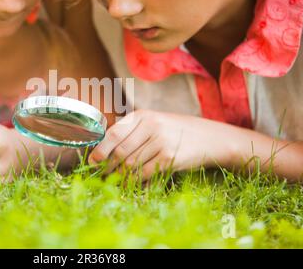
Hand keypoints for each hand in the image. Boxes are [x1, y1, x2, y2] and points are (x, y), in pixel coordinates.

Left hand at [89, 110, 239, 180]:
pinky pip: (144, 174)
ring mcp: (161, 141)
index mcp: (143, 116)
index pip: (114, 132)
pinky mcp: (169, 158)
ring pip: (131, 165)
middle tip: (102, 176)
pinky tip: (132, 186)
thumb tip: (104, 151)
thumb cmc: (177, 132)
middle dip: (108, 167)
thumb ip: (133, 132)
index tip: (92, 161)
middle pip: (120, 151)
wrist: (211, 138)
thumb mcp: (155, 123)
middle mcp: (151, 126)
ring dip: (120, 177)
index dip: (100, 149)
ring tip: (115, 182)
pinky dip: (135, 182)